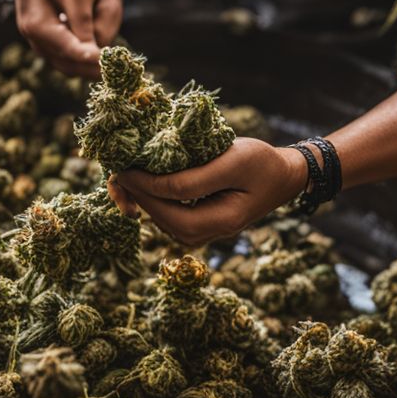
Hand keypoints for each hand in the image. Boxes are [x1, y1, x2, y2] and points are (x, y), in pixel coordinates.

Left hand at [108, 139, 309, 246]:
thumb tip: (153, 182)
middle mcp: (203, 235)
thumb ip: (194, 178)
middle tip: (114, 167)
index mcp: (217, 222)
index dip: (141, 185)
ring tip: (124, 169)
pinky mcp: (192, 224)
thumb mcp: (232, 162)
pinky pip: (163, 212)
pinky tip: (139, 177)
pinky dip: (149, 196)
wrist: (282, 178)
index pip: (166, 205)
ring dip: (137, 195)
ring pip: (156, 216)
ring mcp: (197, 233)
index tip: (122, 165)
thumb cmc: (261, 164)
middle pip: (156, 216)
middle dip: (133, 193)